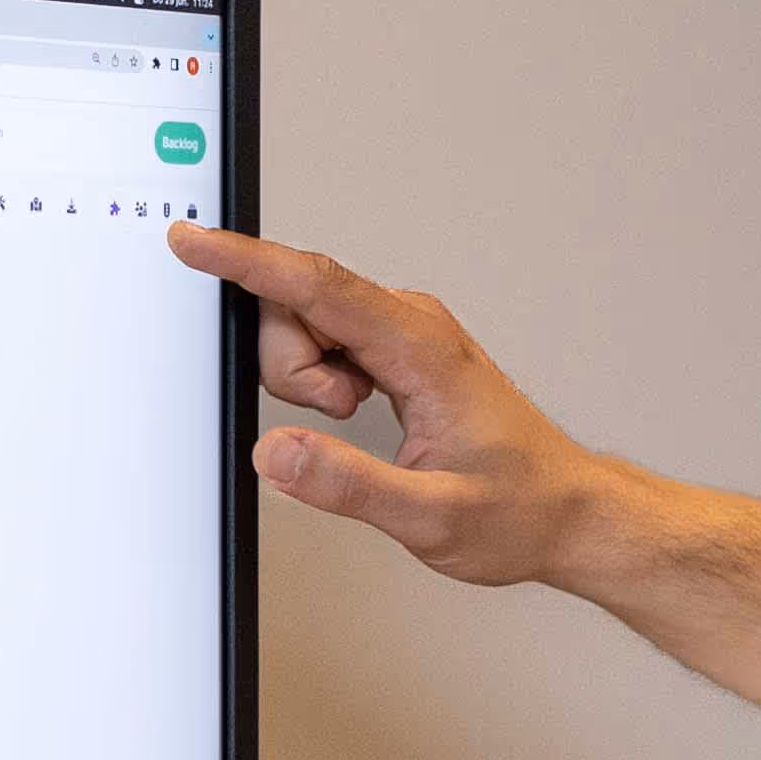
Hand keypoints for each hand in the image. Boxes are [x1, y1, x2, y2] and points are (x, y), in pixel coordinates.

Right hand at [169, 226, 617, 588]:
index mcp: (422, 349)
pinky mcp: (394, 346)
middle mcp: (412, 324)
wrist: (565, 510)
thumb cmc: (517, 509)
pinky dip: (321, 379)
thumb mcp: (431, 519)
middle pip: (298, 304)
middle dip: (291, 366)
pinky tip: (358, 411)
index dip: (248, 261)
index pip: (318, 287)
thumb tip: (276, 454)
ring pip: (305, 323)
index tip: (195, 241)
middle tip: (341, 417)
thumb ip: (347, 485)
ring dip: (307, 378)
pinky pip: (324, 339)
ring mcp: (403, 331)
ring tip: (357, 419)